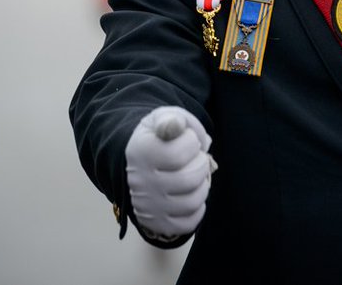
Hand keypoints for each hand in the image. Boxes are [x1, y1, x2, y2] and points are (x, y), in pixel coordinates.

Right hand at [125, 106, 216, 238]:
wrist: (140, 161)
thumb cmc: (160, 137)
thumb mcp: (164, 118)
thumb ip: (173, 118)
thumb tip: (175, 126)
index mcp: (142, 153)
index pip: (179, 153)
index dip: (193, 143)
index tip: (188, 140)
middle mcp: (142, 182)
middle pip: (189, 179)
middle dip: (201, 164)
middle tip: (196, 158)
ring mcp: (148, 206)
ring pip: (191, 203)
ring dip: (202, 186)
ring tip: (195, 175)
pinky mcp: (157, 223)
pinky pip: (187, 223)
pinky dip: (197, 209)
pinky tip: (192, 194)